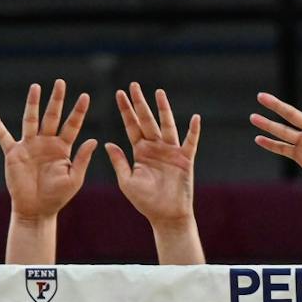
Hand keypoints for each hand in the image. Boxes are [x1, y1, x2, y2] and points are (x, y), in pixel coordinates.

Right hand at [0, 80, 96, 222]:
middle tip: (61, 82)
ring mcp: (29, 146)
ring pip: (31, 119)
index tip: (85, 96)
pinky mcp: (13, 153)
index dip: (78, 111)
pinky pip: (3, 136)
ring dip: (33, 103)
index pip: (72, 125)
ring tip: (36, 87)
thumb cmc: (57, 197)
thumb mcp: (74, 178)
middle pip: (52, 116)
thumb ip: (82, 158)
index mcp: (62, 148)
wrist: (36, 210)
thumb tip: (94, 139)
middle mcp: (46, 142)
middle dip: (56, 100)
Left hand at [106, 83, 200, 230]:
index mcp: (140, 152)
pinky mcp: (185, 160)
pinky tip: (195, 118)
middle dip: (140, 103)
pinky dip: (193, 131)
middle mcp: (155, 147)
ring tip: (159, 92)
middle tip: (134, 85)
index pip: (131, 126)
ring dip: (163, 109)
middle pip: (147, 121)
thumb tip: (107, 143)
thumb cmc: (145, 201)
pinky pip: (190, 142)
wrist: (165, 215)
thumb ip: (119, 162)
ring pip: (167, 125)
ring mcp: (171, 152)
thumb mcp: (126, 181)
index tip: (119, 93)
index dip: (126, 110)